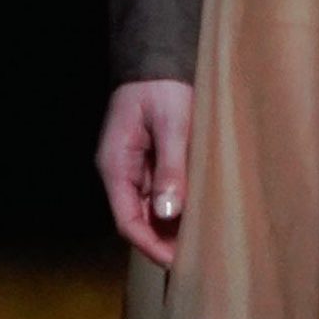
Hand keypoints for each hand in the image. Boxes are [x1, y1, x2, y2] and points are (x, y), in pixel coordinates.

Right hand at [96, 78, 193, 267]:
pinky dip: (177, 207)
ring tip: (202, 241)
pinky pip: (160, 193)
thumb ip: (170, 168)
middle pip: (139, 220)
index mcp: (115, 165)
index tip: (178, 261)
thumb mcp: (172, 125)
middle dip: (164, 241)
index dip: (151, 245)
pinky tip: (199, 215)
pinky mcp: (149, 161)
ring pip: (151, 209)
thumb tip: (170, 212)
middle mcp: (120, 172)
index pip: (127, 221)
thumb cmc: (162, 86)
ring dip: (172, 226)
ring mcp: (134, 168)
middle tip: (198, 257)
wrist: (158, 57)